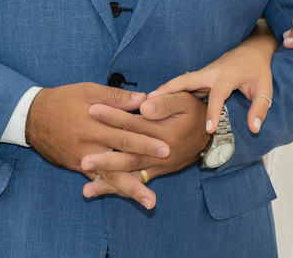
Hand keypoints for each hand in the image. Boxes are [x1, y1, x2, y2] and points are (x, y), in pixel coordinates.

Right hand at [25, 82, 171, 204]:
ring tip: (149, 203)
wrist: (32, 117)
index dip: (145, 142)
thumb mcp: (89, 91)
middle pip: (119, 161)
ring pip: (109, 177)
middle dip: (141, 174)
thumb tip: (143, 98)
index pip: (125, 135)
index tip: (165, 148)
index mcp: (94, 124)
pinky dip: (111, 189)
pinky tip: (126, 197)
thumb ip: (116, 98)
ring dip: (129, 190)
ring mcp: (82, 159)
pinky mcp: (77, 167)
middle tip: (161, 186)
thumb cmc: (63, 100)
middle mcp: (89, 145)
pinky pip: (97, 180)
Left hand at [81, 92, 210, 208]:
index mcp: (163, 132)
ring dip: (108, 183)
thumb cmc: (193, 112)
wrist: (210, 135)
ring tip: (87, 190)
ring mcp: (157, 166)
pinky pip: (136, 183)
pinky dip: (119, 189)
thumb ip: (164, 102)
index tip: (92, 110)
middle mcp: (159, 153)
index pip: (133, 124)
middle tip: (83, 161)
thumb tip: (144, 105)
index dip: (112, 116)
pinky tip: (100, 191)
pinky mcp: (156, 172)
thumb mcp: (184, 100)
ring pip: (130, 175)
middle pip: (128, 156)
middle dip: (104, 160)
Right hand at [149, 24, 276, 133]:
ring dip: (164, 90)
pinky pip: (184, 84)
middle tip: (151, 102)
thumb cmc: (258, 70)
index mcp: (228, 75)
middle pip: (187, 80)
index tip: (208, 129)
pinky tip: (157, 102)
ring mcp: (204, 73)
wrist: (252, 49)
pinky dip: (170, 91)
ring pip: (181, 82)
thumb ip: (260, 108)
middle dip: (170, 91)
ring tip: (145, 103)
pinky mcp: (201, 76)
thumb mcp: (265, 88)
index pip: (218, 94)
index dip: (213, 111)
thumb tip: (254, 129)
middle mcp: (212, 72)